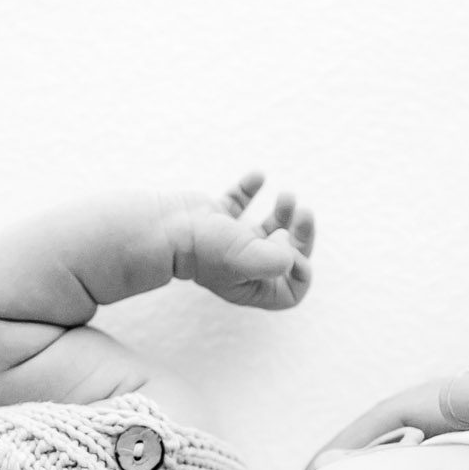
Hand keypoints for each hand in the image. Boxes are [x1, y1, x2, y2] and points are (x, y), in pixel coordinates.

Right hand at [175, 172, 316, 310]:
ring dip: (284, 212)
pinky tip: (258, 177)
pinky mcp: (216, 217)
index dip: (302, 272)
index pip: (291, 292)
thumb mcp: (249, 258)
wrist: (165, 226)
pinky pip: (240, 202)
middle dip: (301, 233)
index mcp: (250, 287)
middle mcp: (241, 268)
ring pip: (269, 230)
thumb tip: (290, 252)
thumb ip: (278, 260)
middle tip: (304, 212)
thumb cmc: (204, 247)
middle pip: (286, 257)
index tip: (292, 251)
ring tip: (287, 195)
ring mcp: (229, 242)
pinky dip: (251, 188)